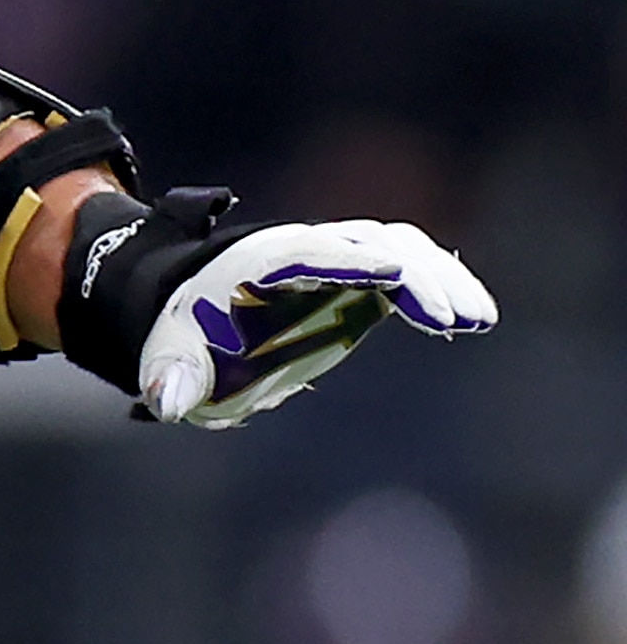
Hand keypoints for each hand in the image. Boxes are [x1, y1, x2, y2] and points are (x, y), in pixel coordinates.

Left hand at [137, 221, 496, 426]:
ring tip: (477, 318)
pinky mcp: (359, 281)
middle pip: (367, 241)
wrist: (190, 314)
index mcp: (257, 264)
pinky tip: (473, 318)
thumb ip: (171, 376)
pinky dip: (440, 285)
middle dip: (413, 271)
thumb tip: (165, 402)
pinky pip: (406, 269)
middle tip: (454, 318)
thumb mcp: (170, 358)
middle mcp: (303, 251)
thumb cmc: (182, 336)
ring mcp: (336, 261)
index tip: (394, 276)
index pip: (307, 253)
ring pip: (398, 247)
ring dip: (439, 276)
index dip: (350, 262)